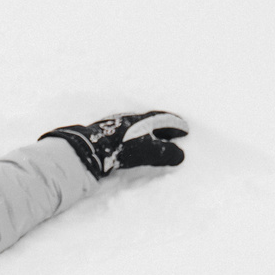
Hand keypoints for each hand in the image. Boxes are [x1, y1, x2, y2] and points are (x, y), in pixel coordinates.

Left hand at [40, 111, 188, 176]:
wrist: (89, 147)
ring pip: (138, 126)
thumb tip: (181, 156)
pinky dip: (136, 137)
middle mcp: (130, 119)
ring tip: (155, 139)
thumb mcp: (148, 151)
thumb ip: (166, 153)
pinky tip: (131, 144)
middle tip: (174, 133)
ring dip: (150, 132)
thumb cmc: (121, 148)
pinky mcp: (104, 134)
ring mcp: (116, 125)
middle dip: (164, 127)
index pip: (164, 120)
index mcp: (143, 120)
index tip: (186, 130)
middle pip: (151, 121)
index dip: (176, 125)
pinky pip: (126, 133)